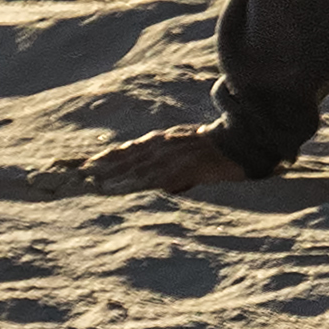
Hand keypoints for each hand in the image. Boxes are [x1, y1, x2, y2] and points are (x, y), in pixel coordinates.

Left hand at [71, 124, 253, 195]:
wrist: (248, 141)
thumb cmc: (226, 148)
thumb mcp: (198, 152)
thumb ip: (182, 166)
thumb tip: (170, 185)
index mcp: (169, 140)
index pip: (134, 148)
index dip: (111, 155)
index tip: (90, 163)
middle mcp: (166, 145)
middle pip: (128, 156)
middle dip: (104, 165)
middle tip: (80, 174)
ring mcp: (174, 156)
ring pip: (136, 167)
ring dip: (114, 175)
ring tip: (93, 184)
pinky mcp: (184, 166)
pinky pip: (154, 177)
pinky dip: (134, 182)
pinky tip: (121, 188)